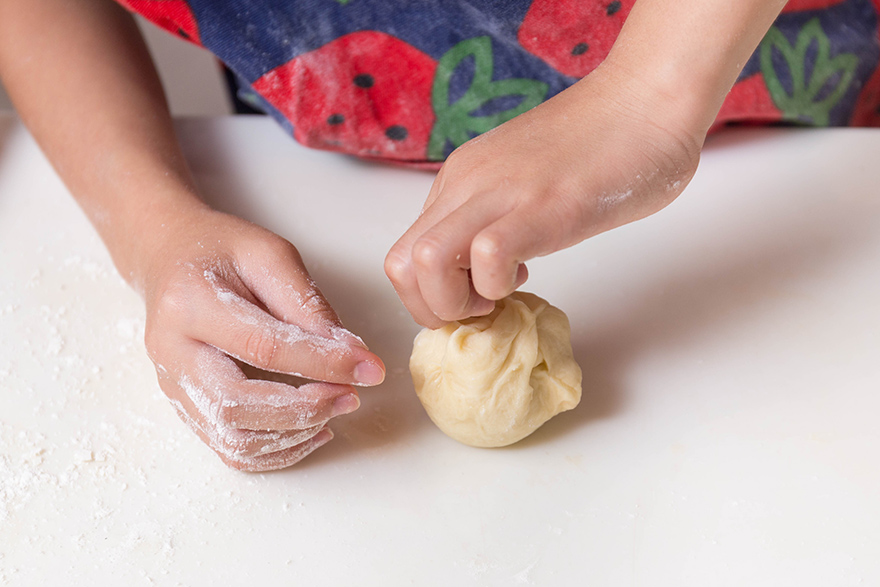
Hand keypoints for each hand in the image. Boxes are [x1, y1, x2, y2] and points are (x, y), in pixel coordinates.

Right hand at [140, 208, 384, 470]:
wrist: (169, 257)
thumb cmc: (220, 250)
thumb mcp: (270, 255)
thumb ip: (307, 304)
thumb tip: (349, 353)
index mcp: (189, 304)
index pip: (263, 347)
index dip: (322, 363)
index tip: (369, 368)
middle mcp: (171, 352)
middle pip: (238, 404)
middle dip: (304, 408)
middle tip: (350, 396)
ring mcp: (172, 386)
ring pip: (231, 437)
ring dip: (292, 435)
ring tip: (333, 410)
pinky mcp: (184, 407)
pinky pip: (229, 449)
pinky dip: (275, 451)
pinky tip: (309, 431)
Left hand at [385, 64, 703, 327]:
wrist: (648, 98)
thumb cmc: (600, 143)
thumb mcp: (523, 181)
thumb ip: (497, 215)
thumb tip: (488, 267)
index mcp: (459, 179)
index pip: (404, 252)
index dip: (428, 294)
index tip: (473, 297)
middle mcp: (466, 183)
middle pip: (399, 265)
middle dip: (430, 309)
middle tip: (480, 309)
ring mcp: (498, 192)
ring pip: (424, 262)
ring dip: (456, 304)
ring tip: (499, 297)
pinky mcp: (540, 207)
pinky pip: (486, 257)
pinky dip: (499, 286)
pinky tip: (531, 272)